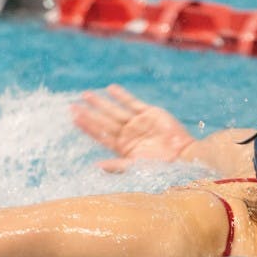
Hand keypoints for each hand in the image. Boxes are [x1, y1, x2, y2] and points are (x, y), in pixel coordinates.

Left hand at [71, 84, 195, 171]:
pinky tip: (110, 89)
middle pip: (104, 121)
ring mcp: (138, 122)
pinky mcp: (149, 113)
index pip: (100, 134)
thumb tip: (95, 166)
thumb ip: (116, 166)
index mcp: (123, 147)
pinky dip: (122, 96)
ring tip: (87, 94)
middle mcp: (128, 133)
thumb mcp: (136, 167)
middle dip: (89, 112)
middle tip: (73, 105)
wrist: (183, 156)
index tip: (74, 118)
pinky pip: (132, 102)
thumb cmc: (160, 166)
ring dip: (101, 102)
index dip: (87, 126)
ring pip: (115, 110)